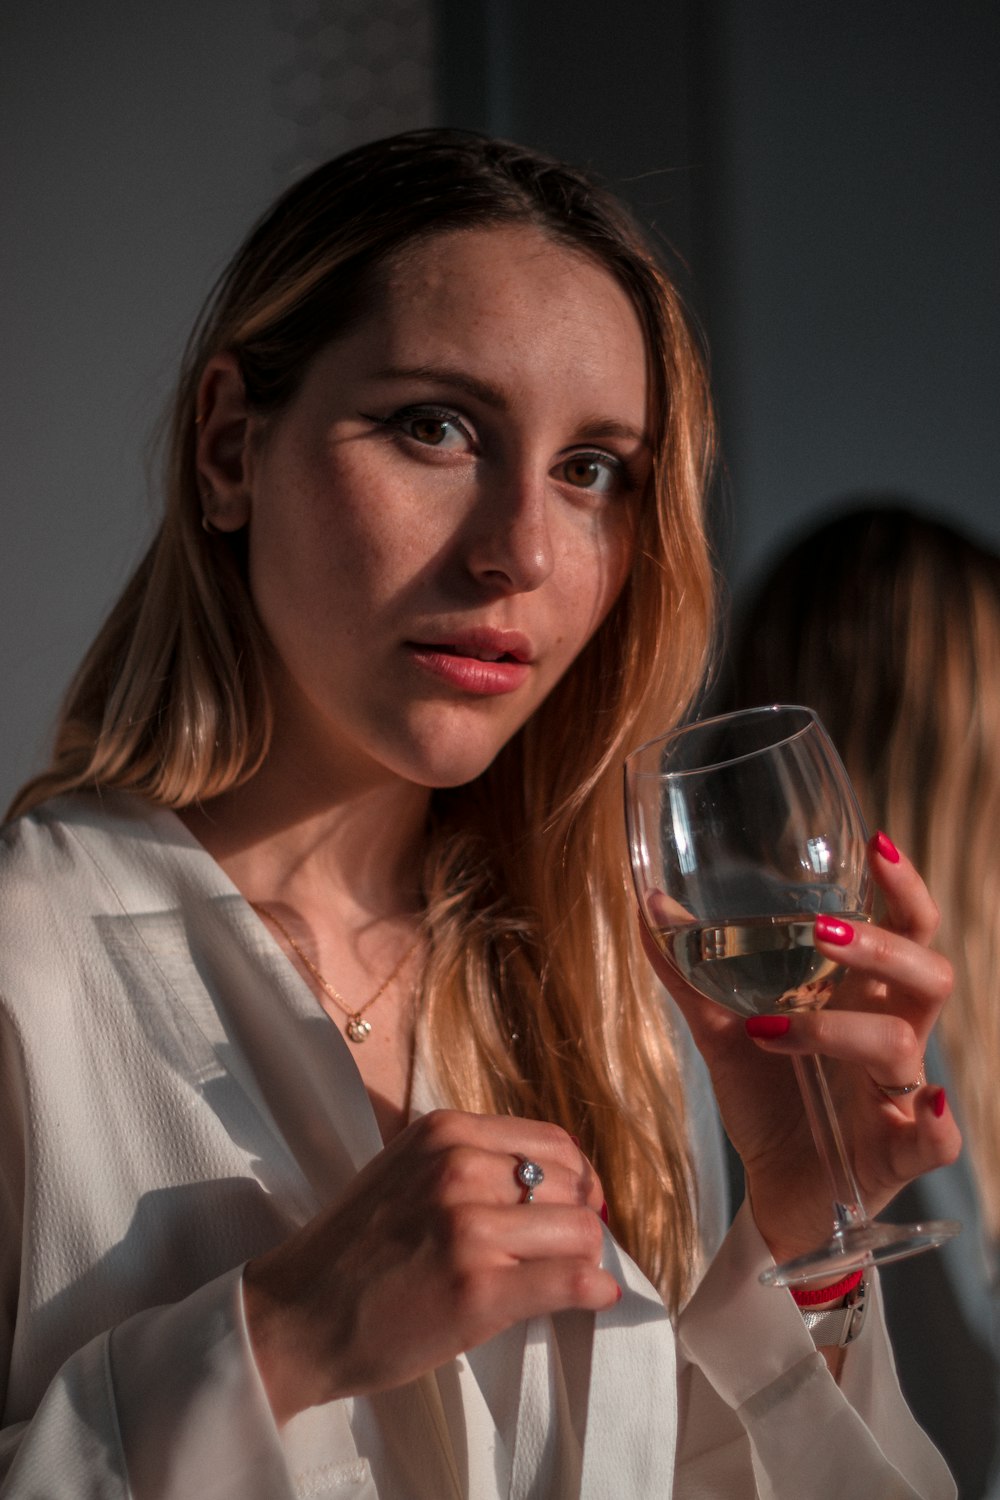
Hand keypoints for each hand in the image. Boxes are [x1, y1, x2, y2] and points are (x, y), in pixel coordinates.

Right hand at [242, 1109, 614, 1423]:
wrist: (293, 1319)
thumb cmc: (352, 1252)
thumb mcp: (407, 1173)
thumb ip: (470, 1161)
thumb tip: (559, 1176)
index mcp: (445, 1131)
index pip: (553, 1143)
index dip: (575, 1181)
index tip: (572, 1209)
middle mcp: (458, 1166)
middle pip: (572, 1184)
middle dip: (578, 1220)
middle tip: (562, 1253)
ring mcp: (468, 1227)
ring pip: (580, 1231)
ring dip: (581, 1259)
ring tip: (559, 1279)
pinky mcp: (477, 1289)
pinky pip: (572, 1280)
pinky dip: (593, 1291)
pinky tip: (591, 1300)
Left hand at [639, 832, 961, 1263]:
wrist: (775, 1194)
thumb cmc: (770, 1102)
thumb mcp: (723, 1034)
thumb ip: (694, 974)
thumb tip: (649, 907)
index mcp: (863, 999)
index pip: (905, 931)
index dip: (902, 888)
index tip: (876, 842)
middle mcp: (893, 1037)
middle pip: (926, 974)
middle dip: (881, 947)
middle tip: (822, 930)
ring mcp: (898, 1094)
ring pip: (907, 1044)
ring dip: (842, 1030)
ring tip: (772, 1027)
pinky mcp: (898, 1152)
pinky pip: (937, 1137)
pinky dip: (936, 1121)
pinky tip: (921, 1105)